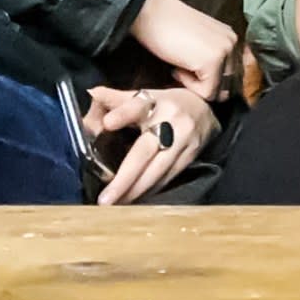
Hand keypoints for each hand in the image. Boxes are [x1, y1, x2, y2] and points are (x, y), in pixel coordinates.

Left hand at [84, 85, 217, 204]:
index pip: (136, 106)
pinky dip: (151, 190)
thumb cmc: (168, 104)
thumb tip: (92, 94)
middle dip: (125, 178)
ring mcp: (184, 139)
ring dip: (136, 191)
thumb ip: (118, 100)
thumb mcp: (145, 96)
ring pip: (158, 170)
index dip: (122, 114)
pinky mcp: (191, 155)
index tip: (107, 123)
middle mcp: (171, 120)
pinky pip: (168, 177)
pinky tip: (136, 200)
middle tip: (106, 199)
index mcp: (155, 101)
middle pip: (145, 151)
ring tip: (116, 205)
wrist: (206, 110)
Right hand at [128, 0, 237, 101]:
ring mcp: (225, 50)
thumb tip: (220, 93)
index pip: (231, 76)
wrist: (150, 13)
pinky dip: (188, 86)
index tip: (187, 66)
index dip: (206, 79)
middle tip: (181, 69)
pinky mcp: (213, 60)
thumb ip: (211, 59)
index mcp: (230, 37)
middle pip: (226, 85)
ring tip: (179, 66)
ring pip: (217, 90)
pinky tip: (176, 67)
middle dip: (203, 84)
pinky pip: (206, 92)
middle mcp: (232, 42)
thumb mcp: (197, 42)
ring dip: (196, 85)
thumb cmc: (166, 28)